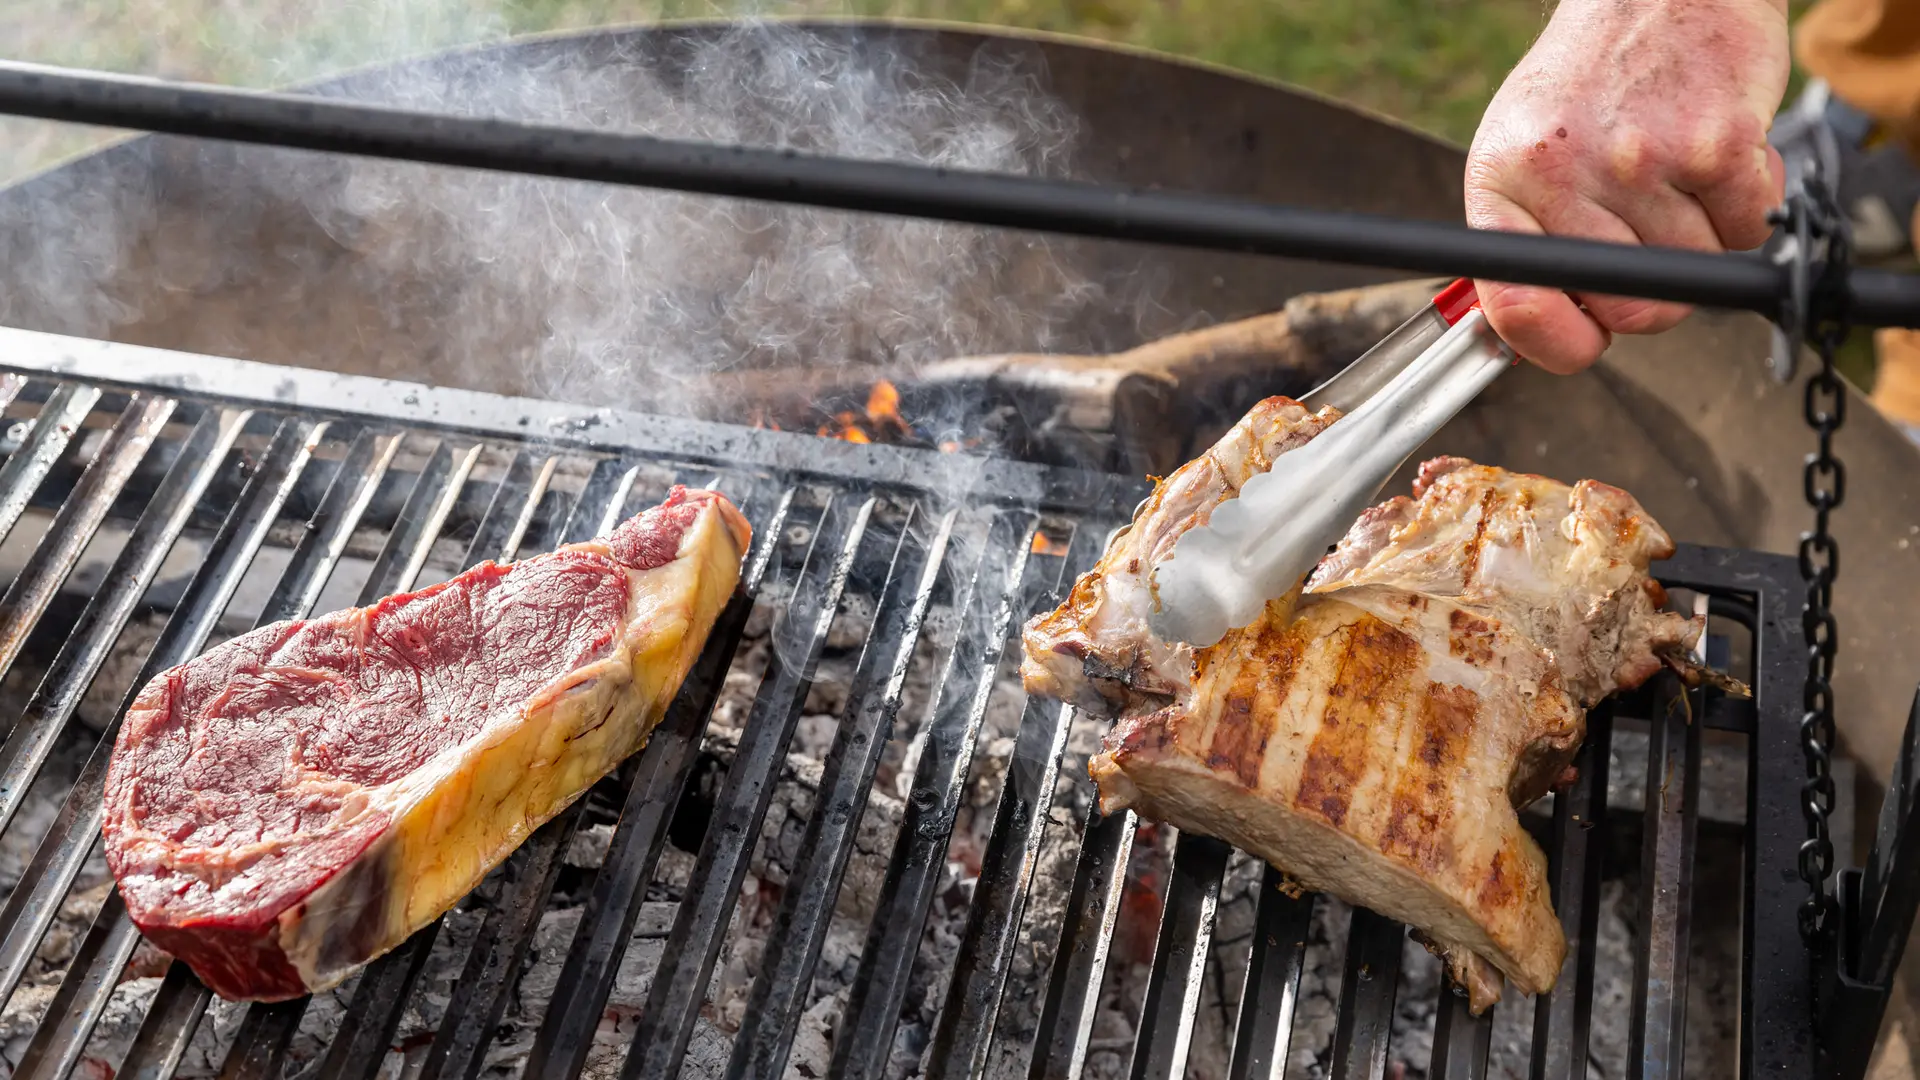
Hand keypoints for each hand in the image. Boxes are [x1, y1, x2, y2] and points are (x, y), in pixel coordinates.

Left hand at [1465, 0, 1791, 372]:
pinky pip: (1745, 233)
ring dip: (1698, 239)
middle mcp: (1563, 173)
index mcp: (1501, 182)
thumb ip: (1527, 242)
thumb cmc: (1589, 83)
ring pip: (1689, 274)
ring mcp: (1639, 160)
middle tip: (1647, 230)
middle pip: (1626, 309)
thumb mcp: (1521, 154)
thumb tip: (1537, 338)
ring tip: (1676, 172)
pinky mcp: (1715, 145)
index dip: (1558, 344)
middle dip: (1648, 290)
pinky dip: (1744, 208)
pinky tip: (1717, 158)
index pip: (1515, 307)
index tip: (1584, 340)